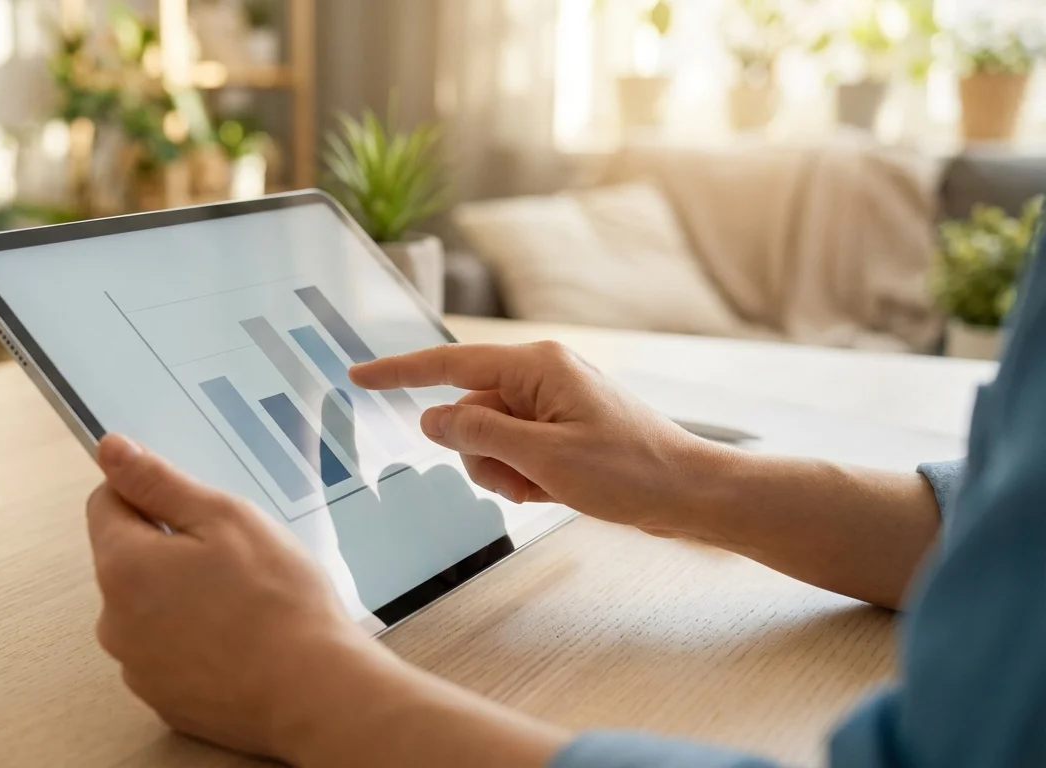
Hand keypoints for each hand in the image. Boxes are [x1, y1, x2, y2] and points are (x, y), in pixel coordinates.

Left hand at [87, 433, 571, 766]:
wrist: (315, 691)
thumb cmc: (279, 602)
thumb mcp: (225, 518)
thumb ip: (158, 482)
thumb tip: (110, 449)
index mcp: (123, 566)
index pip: (105, 502)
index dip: (151, 494)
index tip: (194, 509)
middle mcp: (114, 620)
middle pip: (127, 557)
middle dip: (169, 548)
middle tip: (231, 557)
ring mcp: (136, 665)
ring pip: (147, 606)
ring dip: (180, 596)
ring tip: (240, 602)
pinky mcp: (162, 696)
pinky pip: (166, 649)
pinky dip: (192, 639)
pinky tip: (237, 639)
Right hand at [350, 342, 732, 535]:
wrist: (690, 494)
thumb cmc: (630, 472)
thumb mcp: (543, 458)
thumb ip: (479, 434)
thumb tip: (433, 419)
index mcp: (537, 366)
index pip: (450, 364)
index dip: (400, 372)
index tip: (358, 375)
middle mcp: (541, 375)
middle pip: (470, 412)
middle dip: (481, 455)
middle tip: (524, 482)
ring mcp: (552, 402)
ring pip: (488, 438)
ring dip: (504, 472)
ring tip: (545, 489)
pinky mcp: (561, 428)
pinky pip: (515, 451)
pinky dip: (523, 477)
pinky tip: (555, 491)